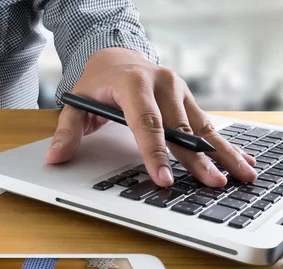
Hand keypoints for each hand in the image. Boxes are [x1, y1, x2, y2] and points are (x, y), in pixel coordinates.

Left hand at [46, 48, 257, 187]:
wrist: (115, 57)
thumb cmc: (96, 83)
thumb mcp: (75, 103)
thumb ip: (67, 131)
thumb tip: (55, 157)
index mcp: (132, 83)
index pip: (146, 123)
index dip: (155, 153)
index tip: (164, 178)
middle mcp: (161, 83)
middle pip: (180, 128)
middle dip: (197, 159)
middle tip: (212, 183)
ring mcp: (179, 88)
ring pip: (201, 125)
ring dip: (221, 152)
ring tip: (240, 175)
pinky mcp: (187, 97)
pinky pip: (206, 123)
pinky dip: (222, 143)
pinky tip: (239, 160)